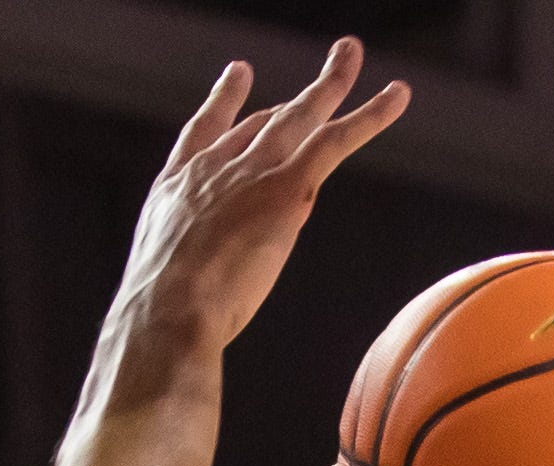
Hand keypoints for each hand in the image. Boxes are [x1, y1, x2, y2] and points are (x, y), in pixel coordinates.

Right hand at [111, 40, 408, 367]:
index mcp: (176, 191)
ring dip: (331, 82)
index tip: (239, 75)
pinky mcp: (285, 188)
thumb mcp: (161, 291)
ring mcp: (249, 173)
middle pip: (261, 118)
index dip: (224, 101)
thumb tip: (186, 323)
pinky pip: (335, 140)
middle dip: (294, 95)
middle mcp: (213, 169)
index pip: (204, 134)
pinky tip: (397, 96)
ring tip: (351, 53)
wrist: (164, 314)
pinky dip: (370, 116)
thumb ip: (183, 283)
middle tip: (321, 68)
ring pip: (300, 115)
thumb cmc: (156, 322)